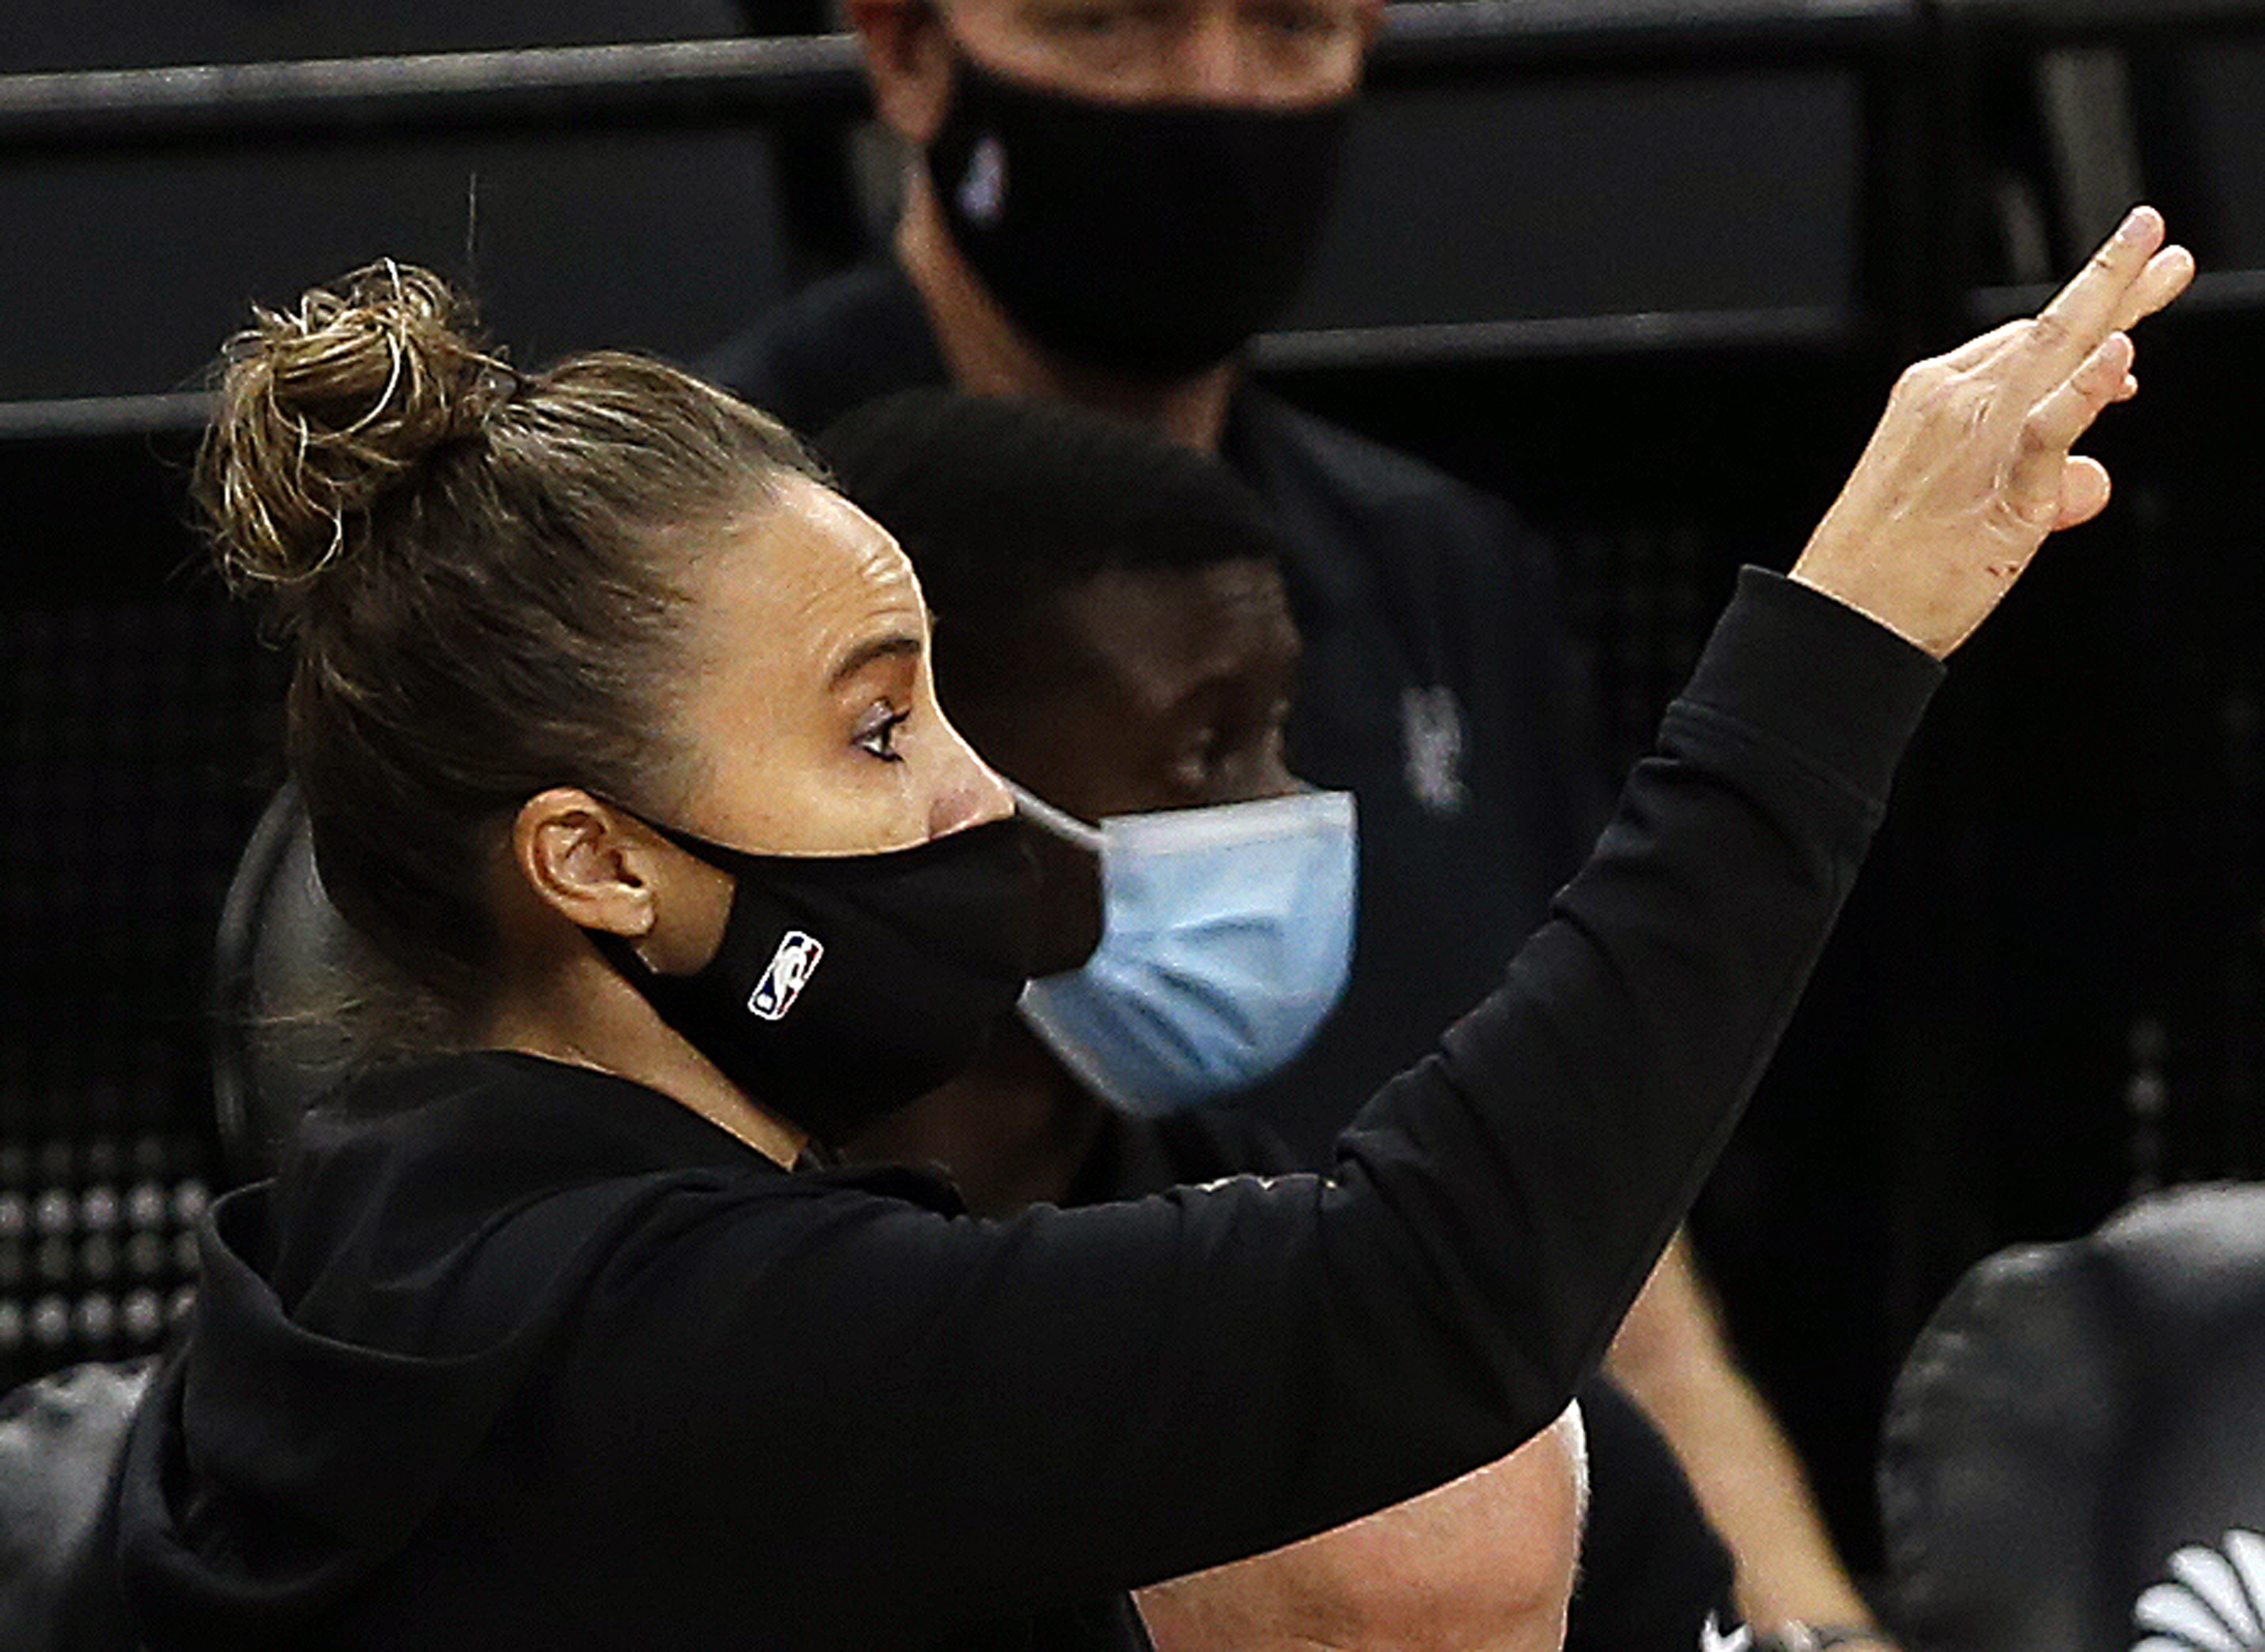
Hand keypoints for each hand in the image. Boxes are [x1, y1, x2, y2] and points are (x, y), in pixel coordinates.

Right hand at [1790, 205, 2193, 657]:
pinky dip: (2084, 392)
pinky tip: (2118, 355)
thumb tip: (2089, 478)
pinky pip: (2050, 432)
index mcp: (1928, 397)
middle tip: (2152, 232)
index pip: (2018, 349)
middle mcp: (1952, 401)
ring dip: (2118, 300)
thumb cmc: (1890, 572)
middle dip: (2111, 278)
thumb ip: (2033, 478)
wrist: (1844, 619)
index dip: (2080, 337)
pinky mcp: (2002, 491)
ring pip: (2057, 353)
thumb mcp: (1960, 504)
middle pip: (2047, 329)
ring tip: (2166, 265)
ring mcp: (1977, 440)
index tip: (2123, 332)